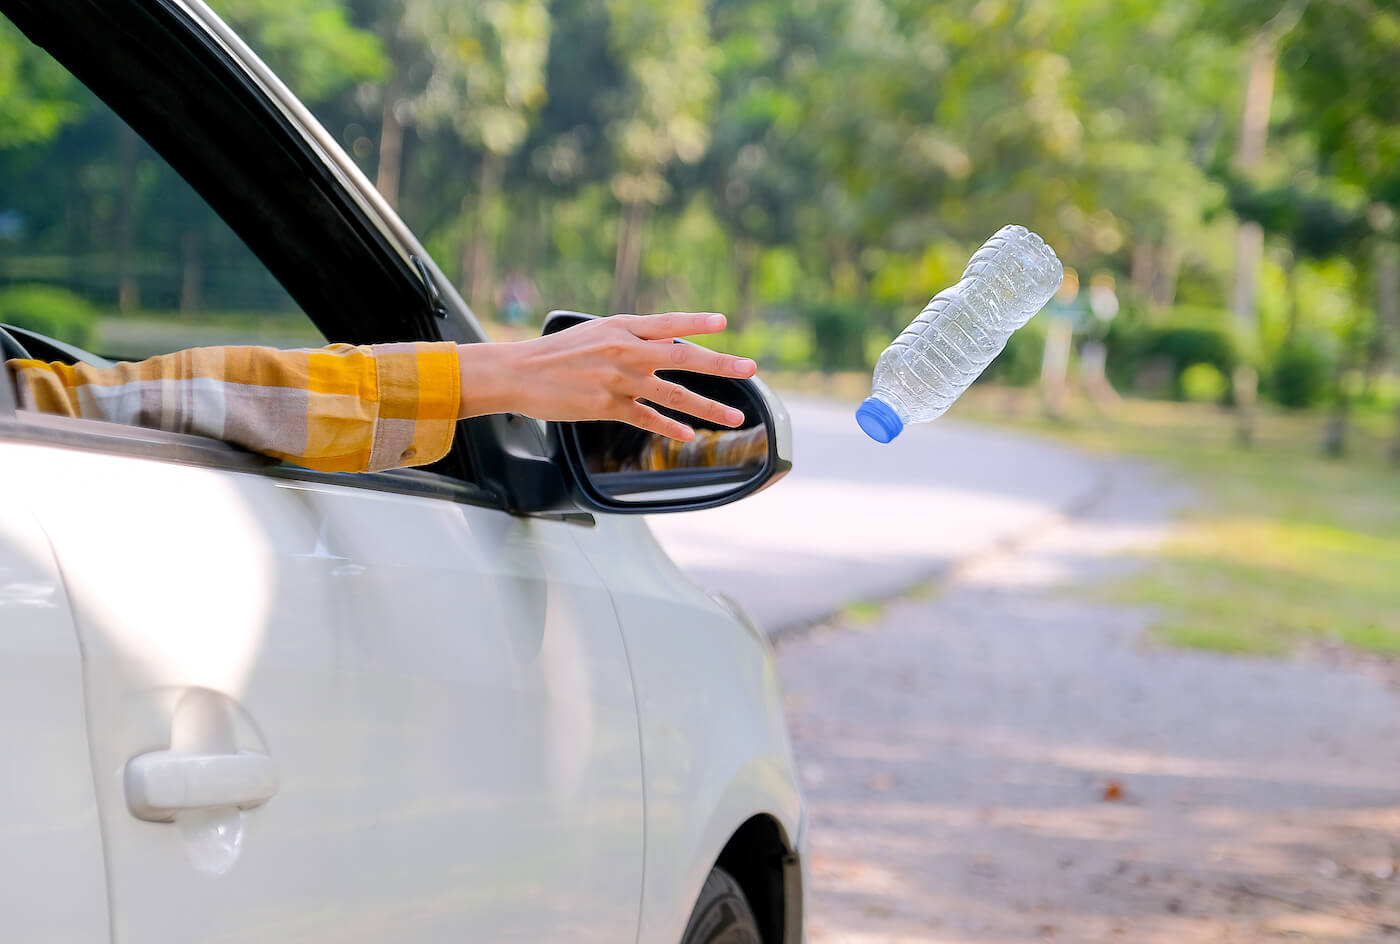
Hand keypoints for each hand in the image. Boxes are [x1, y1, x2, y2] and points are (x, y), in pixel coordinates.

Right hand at [457, 312, 757, 440]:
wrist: (518, 372)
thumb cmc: (556, 353)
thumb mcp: (595, 332)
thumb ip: (630, 338)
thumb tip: (664, 345)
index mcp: (621, 327)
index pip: (667, 322)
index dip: (697, 322)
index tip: (724, 323)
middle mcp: (624, 351)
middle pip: (682, 357)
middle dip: (721, 364)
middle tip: (750, 369)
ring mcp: (618, 380)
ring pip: (673, 394)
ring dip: (708, 407)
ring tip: (734, 418)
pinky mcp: (607, 406)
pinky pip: (648, 418)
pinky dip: (670, 427)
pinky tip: (689, 435)